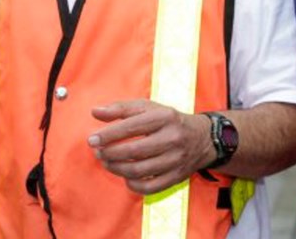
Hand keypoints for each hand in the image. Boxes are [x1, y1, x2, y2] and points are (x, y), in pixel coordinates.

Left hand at [88, 99, 213, 194]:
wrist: (203, 138)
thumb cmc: (169, 121)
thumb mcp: (149, 108)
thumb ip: (121, 109)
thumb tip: (95, 112)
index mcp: (164, 117)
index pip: (131, 127)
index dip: (108, 135)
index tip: (92, 139)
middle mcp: (172, 138)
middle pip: (133, 151)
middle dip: (109, 153)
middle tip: (98, 152)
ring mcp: (175, 160)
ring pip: (138, 170)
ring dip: (116, 168)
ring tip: (107, 162)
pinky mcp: (176, 177)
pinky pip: (148, 187)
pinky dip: (131, 184)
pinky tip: (125, 175)